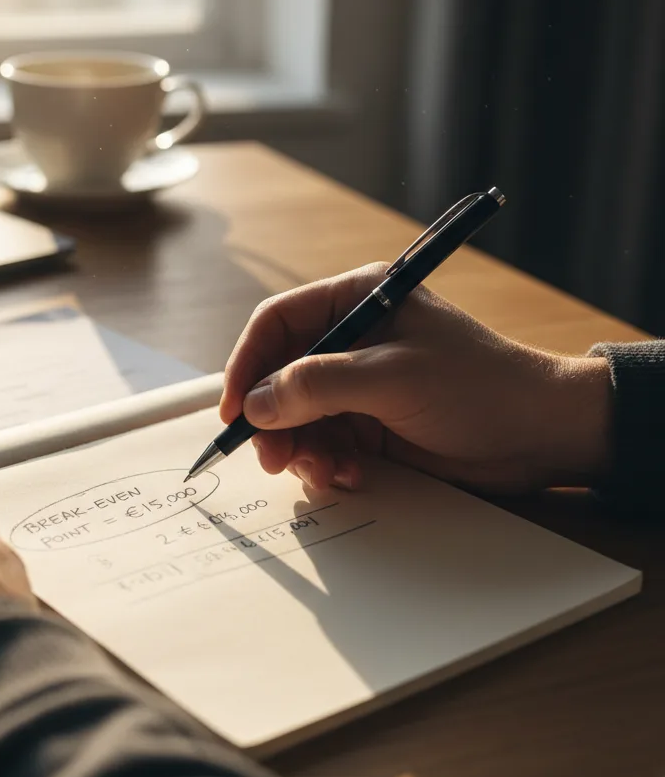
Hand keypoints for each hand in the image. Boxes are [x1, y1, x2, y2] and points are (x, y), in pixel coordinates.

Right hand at [221, 263, 611, 493]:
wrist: (541, 434)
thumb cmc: (479, 386)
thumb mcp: (393, 378)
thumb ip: (318, 386)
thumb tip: (255, 404)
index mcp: (358, 300)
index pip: (277, 323)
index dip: (247, 364)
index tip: (233, 409)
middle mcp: (353, 339)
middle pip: (280, 375)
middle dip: (273, 418)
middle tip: (272, 457)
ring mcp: (361, 385)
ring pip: (298, 416)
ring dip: (301, 448)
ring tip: (323, 471)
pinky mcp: (371, 424)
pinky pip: (325, 442)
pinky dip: (327, 463)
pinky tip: (349, 476)